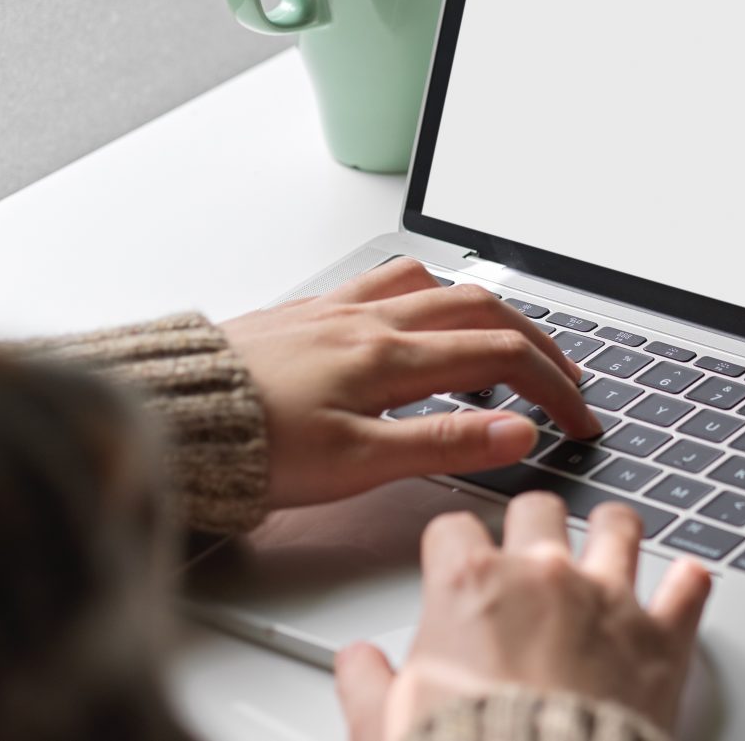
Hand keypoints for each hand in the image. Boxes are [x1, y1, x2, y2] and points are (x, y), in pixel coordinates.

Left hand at [220, 257, 600, 509]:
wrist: (166, 416)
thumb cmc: (249, 448)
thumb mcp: (357, 463)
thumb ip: (445, 442)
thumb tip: (518, 431)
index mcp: (391, 357)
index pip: (503, 357)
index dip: (554, 387)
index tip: (578, 420)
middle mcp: (370, 320)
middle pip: (483, 308)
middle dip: (537, 342)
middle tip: (563, 379)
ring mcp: (337, 309)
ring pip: (435, 284)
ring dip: (484, 308)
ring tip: (502, 344)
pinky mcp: (307, 312)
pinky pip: (384, 281)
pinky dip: (425, 294)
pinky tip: (417, 319)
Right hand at [333, 496, 711, 738]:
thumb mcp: (387, 724)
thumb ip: (367, 684)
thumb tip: (359, 665)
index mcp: (470, 586)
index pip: (454, 529)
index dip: (455, 545)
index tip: (459, 558)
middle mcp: (542, 576)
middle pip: (538, 509)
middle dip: (533, 524)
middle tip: (532, 547)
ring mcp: (607, 599)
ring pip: (618, 526)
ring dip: (612, 531)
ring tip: (610, 538)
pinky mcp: (660, 638)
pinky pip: (689, 587)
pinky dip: (688, 584)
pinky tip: (686, 582)